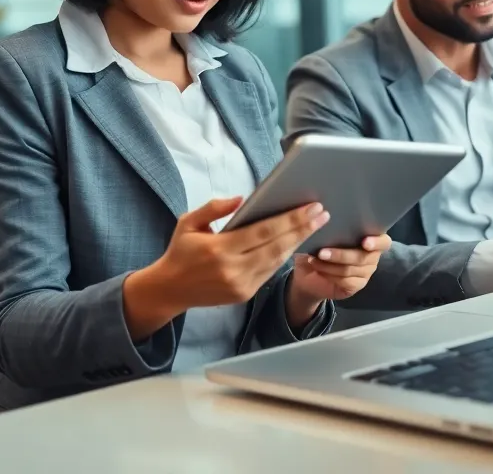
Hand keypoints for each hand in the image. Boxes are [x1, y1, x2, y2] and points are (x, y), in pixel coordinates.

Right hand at [123, 197, 327, 340]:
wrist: (169, 290)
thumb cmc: (180, 251)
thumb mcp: (188, 223)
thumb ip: (214, 208)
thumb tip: (242, 199)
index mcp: (219, 249)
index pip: (264, 232)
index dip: (290, 220)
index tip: (311, 208)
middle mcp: (233, 269)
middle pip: (277, 246)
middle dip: (303, 229)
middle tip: (323, 213)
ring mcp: (241, 285)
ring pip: (277, 261)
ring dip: (297, 242)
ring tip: (315, 225)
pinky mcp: (245, 294)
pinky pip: (270, 272)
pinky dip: (284, 256)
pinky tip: (295, 242)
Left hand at [286, 234, 393, 324]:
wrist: (311, 271)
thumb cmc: (321, 245)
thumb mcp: (326, 233)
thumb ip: (332, 227)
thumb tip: (327, 217)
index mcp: (371, 238)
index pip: (384, 242)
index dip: (377, 242)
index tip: (365, 242)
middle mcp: (372, 256)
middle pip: (363, 257)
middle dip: (341, 255)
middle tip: (321, 252)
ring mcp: (366, 272)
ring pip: (351, 269)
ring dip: (330, 265)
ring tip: (313, 260)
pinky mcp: (357, 285)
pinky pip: (346, 281)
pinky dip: (329, 275)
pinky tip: (318, 269)